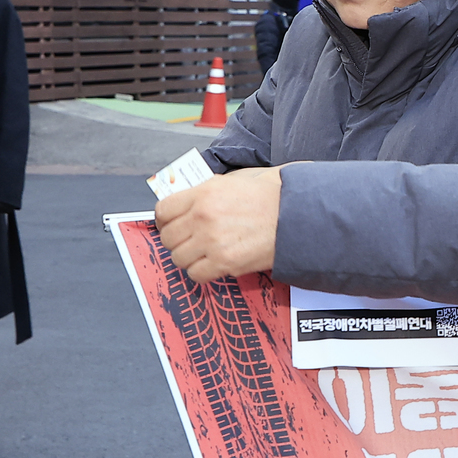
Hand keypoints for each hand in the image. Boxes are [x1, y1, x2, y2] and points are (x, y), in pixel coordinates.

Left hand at [155, 166, 283, 283]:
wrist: (294, 216)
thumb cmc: (267, 198)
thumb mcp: (230, 182)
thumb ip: (202, 193)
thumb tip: (181, 205)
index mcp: (203, 194)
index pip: (163, 211)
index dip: (164, 221)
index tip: (169, 225)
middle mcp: (203, 217)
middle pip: (168, 237)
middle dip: (176, 240)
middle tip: (188, 241)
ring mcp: (212, 241)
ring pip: (178, 258)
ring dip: (188, 257)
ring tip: (202, 253)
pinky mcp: (225, 262)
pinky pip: (195, 274)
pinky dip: (201, 272)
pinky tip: (212, 263)